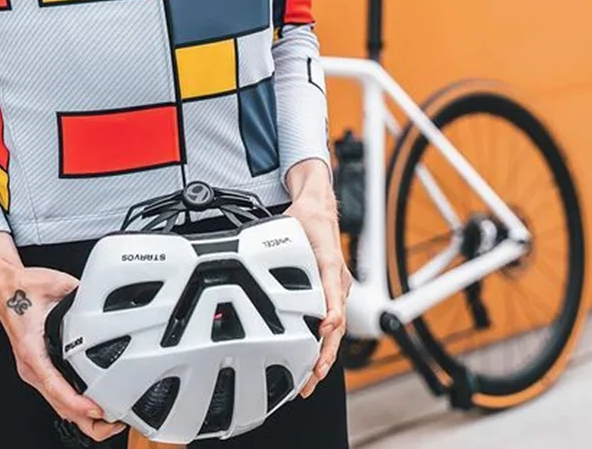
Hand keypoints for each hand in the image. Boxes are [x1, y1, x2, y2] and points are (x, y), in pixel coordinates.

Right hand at [0, 232, 126, 442]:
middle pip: (58, 405)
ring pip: (57, 404)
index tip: (96, 409)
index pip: (55, 386)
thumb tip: (97, 296)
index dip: (76, 402)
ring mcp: (34, 369)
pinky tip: (89, 406)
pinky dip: (73, 405)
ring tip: (107, 419)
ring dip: (80, 416)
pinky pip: (56, 394)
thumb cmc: (23, 288)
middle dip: (85, 421)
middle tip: (112, 423)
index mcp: (32, 351)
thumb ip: (78, 292)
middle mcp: (31, 366)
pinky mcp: (39, 367)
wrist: (6, 286)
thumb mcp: (55, 284)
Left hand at [284, 159, 352, 397]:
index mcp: (329, 264)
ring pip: (334, 329)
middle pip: (336, 322)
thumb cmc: (308, 220)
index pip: (333, 291)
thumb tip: (254, 254)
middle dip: (326, 352)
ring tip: (310, 381)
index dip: (330, 311)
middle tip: (314, 373)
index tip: (324, 328)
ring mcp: (336, 290)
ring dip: (324, 356)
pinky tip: (311, 363)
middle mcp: (337, 281)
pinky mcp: (330, 294)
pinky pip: (329, 323)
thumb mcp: (294, 227)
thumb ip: (282, 243)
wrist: (319, 210)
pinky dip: (322, 345)